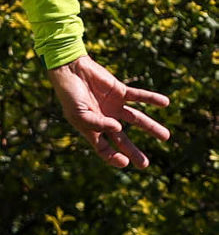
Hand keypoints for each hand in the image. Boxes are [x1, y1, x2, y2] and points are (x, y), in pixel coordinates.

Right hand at [48, 54, 169, 168]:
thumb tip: (119, 129)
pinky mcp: (120, 92)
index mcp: (92, 129)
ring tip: (165, 136)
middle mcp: (106, 120)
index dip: (113, 157)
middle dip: (133, 152)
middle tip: (145, 164)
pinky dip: (151, 99)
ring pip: (136, 119)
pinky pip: (138, 96)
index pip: (104, 148)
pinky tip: (165, 102)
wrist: (71, 70)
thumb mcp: (78, 113)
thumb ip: (97, 123)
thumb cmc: (69, 94)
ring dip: (151, 127)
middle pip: (123, 140)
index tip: (125, 162)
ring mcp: (114, 106)